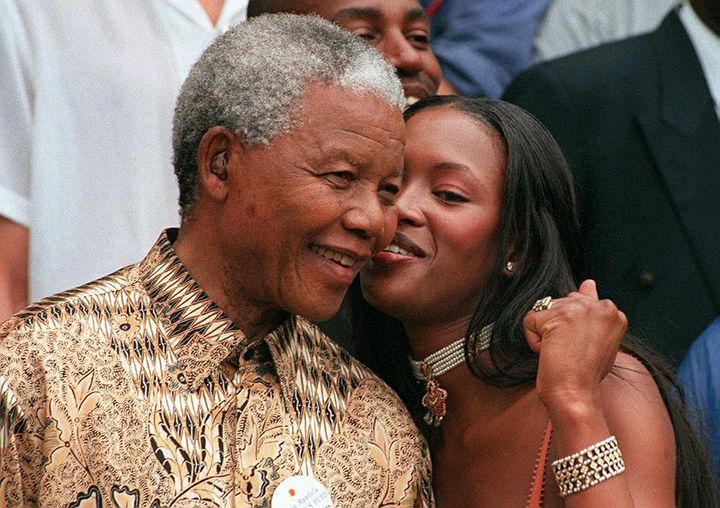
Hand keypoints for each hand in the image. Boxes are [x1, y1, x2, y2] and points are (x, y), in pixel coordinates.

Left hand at [522, 280, 626, 412]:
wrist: (576, 394)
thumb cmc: (585, 373)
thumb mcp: (597, 338)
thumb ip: (593, 308)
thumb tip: (589, 282)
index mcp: (612, 311)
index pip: (578, 303)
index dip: (571, 328)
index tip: (579, 346)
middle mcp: (601, 305)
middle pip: (559, 305)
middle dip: (557, 327)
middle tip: (571, 351)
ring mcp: (581, 309)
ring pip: (544, 311)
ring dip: (545, 333)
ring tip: (561, 352)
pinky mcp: (559, 315)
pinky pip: (529, 320)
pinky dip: (533, 339)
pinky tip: (549, 352)